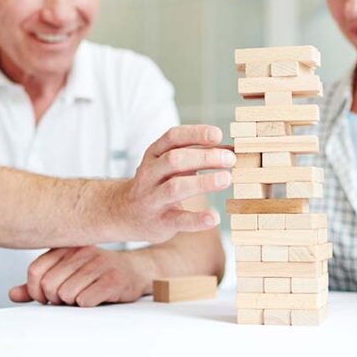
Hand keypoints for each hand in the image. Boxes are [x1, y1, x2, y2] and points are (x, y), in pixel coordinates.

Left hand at [9, 246, 150, 306]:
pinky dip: (86, 305)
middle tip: (67, 300)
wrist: (135, 270)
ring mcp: (99, 264)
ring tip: (82, 297)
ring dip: (72, 303)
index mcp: (66, 247)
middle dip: (54, 300)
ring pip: (66, 294)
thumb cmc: (97, 274)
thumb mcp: (67, 273)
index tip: (45, 297)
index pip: (35, 270)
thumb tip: (12, 294)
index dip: (35, 291)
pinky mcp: (113, 280)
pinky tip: (95, 299)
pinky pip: (85, 300)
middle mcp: (81, 252)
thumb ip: (39, 284)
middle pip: (49, 285)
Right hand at [107, 125, 231, 242]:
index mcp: (154, 154)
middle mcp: (150, 174)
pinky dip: (197, 219)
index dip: (195, 134)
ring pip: (175, 187)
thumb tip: (233, 149)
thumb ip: (200, 155)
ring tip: (226, 179)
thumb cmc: (158, 183)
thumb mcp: (171, 164)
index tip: (217, 135)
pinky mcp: (159, 222)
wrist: (123, 213)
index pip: (173, 137)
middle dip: (204, 157)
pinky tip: (214, 217)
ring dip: (202, 182)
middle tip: (230, 159)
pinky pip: (178, 220)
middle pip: (175, 160)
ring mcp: (152, 198)